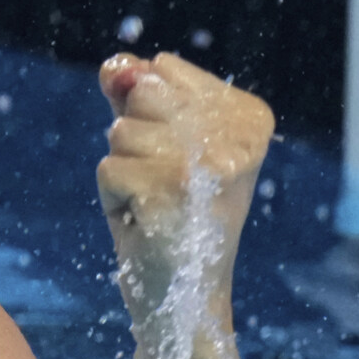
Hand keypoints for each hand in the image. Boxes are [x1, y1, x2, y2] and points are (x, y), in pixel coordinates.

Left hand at [95, 52, 272, 326]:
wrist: (180, 292)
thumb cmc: (166, 214)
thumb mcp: (157, 142)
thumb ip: (137, 93)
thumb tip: (114, 65)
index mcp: (249, 115)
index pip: (161, 70)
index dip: (148, 116)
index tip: (176, 161)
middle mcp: (240, 136)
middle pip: (141, 93)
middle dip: (132, 139)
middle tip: (160, 184)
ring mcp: (210, 162)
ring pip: (121, 130)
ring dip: (122, 170)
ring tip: (154, 203)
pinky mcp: (173, 190)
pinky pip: (109, 167)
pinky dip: (113, 197)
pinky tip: (145, 221)